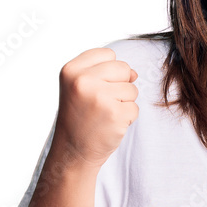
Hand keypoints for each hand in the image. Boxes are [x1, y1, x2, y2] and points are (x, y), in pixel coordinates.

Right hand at [54, 47, 138, 168]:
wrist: (73, 151)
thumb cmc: (79, 117)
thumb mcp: (80, 87)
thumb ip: (105, 72)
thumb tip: (134, 73)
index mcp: (71, 70)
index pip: (108, 54)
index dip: (108, 72)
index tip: (94, 88)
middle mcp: (83, 81)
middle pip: (123, 68)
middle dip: (119, 86)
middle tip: (100, 104)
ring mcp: (100, 97)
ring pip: (132, 89)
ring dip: (124, 103)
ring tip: (104, 114)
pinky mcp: (115, 114)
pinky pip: (135, 108)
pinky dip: (127, 118)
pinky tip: (109, 125)